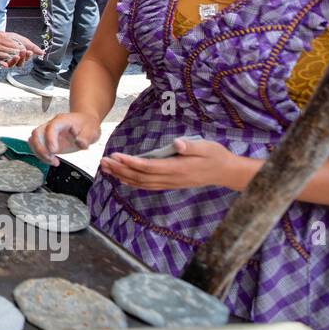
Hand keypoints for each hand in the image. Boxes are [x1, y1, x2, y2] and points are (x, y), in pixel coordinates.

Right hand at [0, 27, 37, 61]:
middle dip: (14, 46)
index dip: (12, 41)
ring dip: (10, 51)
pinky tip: (6, 56)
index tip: (19, 44)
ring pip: (0, 47)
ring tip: (18, 54)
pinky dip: (1, 54)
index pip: (3, 37)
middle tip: (22, 50)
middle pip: (4, 42)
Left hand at [0, 34, 42, 68]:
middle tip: (23, 51)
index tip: (29, 51)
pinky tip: (5, 63)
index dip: (28, 56)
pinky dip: (4, 65)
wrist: (3, 35)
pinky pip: (2, 64)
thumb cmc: (15, 39)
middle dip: (22, 58)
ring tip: (16, 56)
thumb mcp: (26, 42)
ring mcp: (8, 61)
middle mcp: (15, 60)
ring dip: (15, 61)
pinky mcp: (0, 60)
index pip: (26, 59)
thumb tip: (42, 52)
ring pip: (12, 64)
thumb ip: (33, 48)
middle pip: (20, 63)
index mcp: (22, 56)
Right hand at [29, 112, 100, 166]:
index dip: (50, 139)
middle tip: (51, 158)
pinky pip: (37, 146)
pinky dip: (41, 155)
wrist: (85, 122)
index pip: (51, 127)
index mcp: (62, 120)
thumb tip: (80, 143)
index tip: (54, 151)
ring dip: (39, 153)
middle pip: (37, 133)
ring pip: (34, 140)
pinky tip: (52, 160)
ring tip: (52, 161)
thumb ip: (86, 137)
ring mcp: (48, 133)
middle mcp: (52, 125)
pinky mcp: (47, 140)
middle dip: (41, 148)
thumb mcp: (92, 130)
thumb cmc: (87, 124)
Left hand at [101, 138, 249, 190]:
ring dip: (123, 176)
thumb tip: (178, 144)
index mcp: (177, 168)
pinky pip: (148, 186)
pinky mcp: (170, 184)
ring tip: (106, 169)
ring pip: (142, 183)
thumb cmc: (215, 156)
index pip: (149, 167)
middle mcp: (171, 178)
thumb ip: (191, 146)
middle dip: (120, 169)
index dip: (131, 162)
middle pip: (140, 176)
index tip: (116, 156)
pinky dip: (133, 182)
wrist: (225, 172)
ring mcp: (170, 183)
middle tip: (103, 162)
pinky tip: (122, 178)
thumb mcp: (207, 147)